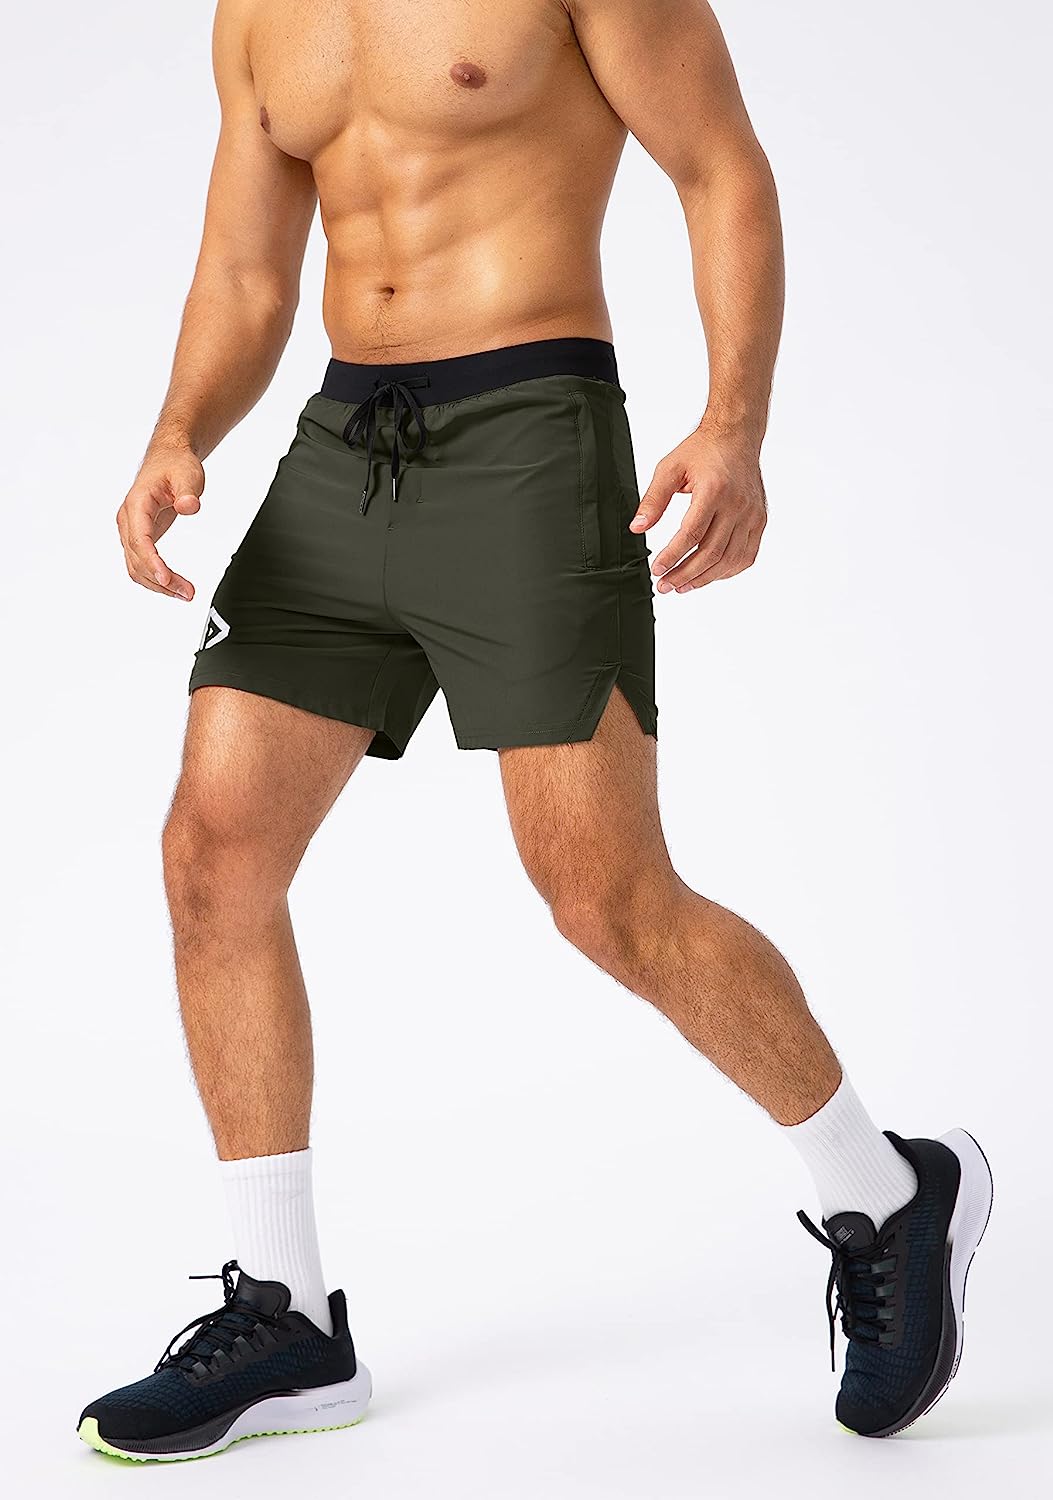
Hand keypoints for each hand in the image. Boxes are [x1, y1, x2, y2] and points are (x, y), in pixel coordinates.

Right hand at [116, 445, 203, 599]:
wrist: (168, 459)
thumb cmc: (175, 465)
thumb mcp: (188, 474)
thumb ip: (188, 491)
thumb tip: (189, 506)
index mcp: (137, 504)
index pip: (140, 539)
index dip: (152, 562)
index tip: (166, 578)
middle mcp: (128, 520)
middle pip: (137, 559)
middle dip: (161, 580)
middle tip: (187, 592)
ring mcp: (131, 530)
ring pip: (136, 567)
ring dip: (158, 584)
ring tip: (185, 594)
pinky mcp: (139, 537)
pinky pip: (140, 564)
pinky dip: (155, 578)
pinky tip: (173, 586)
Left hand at [631, 425, 766, 592]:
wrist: (737, 436)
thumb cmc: (703, 450)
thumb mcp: (670, 469)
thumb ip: (653, 500)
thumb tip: (637, 528)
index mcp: (714, 490)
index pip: (691, 534)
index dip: (672, 556)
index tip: (657, 569)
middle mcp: (737, 505)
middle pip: (711, 553)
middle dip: (685, 574)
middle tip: (665, 585)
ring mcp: (752, 515)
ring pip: (729, 559)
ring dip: (704, 578)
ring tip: (682, 586)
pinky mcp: (759, 520)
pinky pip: (746, 555)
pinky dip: (727, 571)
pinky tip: (708, 576)